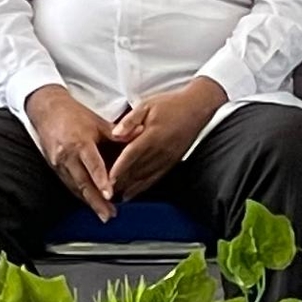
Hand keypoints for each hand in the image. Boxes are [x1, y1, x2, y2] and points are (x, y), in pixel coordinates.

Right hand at [25, 85, 116, 218]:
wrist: (47, 111)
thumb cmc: (75, 115)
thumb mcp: (98, 121)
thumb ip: (119, 132)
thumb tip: (142, 130)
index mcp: (80, 143)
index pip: (92, 165)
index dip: (101, 180)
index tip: (109, 195)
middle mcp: (67, 156)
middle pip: (82, 183)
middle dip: (95, 201)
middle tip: (108, 215)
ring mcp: (59, 164)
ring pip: (75, 187)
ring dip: (89, 202)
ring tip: (104, 214)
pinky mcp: (55, 168)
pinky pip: (69, 185)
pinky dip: (80, 195)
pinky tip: (91, 204)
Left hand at [100, 78, 225, 199]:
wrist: (198, 107)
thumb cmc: (170, 104)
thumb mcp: (146, 105)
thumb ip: (130, 120)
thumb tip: (115, 134)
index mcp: (152, 135)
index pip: (131, 155)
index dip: (118, 168)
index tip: (106, 180)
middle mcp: (160, 150)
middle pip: (136, 170)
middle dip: (119, 183)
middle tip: (103, 193)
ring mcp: (168, 157)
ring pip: (144, 177)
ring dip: (128, 188)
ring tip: (113, 197)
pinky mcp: (172, 161)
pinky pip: (155, 178)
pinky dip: (142, 187)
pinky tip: (132, 194)